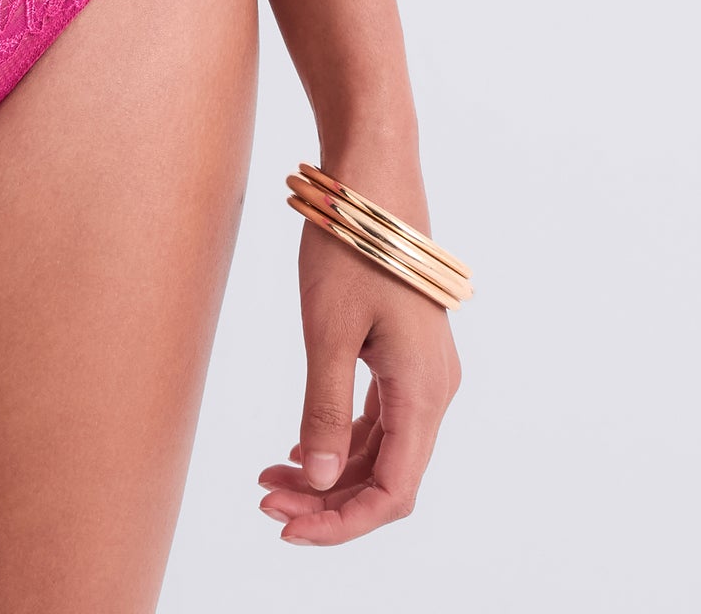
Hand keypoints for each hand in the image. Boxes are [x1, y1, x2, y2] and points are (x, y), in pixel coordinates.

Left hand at [258, 211, 461, 543]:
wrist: (371, 174)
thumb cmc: (350, 245)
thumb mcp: (327, 331)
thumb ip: (326, 411)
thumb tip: (322, 481)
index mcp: (424, 390)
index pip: (393, 490)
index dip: (343, 521)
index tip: (288, 526)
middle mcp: (434, 390)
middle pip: (388, 476)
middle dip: (328, 500)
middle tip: (265, 502)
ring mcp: (423, 372)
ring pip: (382, 449)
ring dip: (331, 472)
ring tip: (269, 479)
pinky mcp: (405, 354)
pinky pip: (379, 418)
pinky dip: (340, 439)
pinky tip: (297, 448)